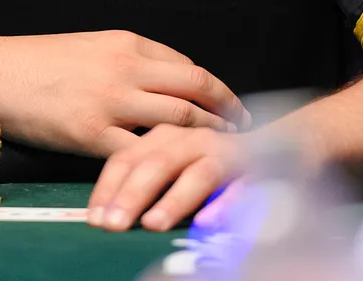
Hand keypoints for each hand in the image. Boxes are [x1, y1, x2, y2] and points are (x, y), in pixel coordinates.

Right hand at [0, 30, 247, 155]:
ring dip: (206, 136)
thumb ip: (123, 60)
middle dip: (224, 109)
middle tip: (241, 127)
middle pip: (194, 87)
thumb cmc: (35, 63)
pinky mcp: (93, 134)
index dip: (211, 87)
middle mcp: (125, 68)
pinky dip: (164, 163)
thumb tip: (157, 79)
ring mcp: (111, 102)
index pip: (185, 64)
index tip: (225, 103)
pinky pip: (142, 151)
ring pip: (179, 118)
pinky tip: (175, 173)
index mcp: (125, 43)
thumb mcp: (87, 46)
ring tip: (220, 150)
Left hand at [88, 124, 244, 231]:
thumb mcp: (170, 163)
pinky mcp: (252, 168)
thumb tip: (105, 215)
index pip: (127, 159)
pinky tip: (208, 222)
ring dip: (174, 200)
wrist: (268, 144)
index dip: (108, 188)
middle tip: (114, 225)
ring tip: (153, 224)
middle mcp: (189, 140)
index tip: (94, 218)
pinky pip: (239, 188)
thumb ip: (144, 181)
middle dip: (133, 196)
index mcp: (162, 138)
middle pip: (156, 164)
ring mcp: (221, 153)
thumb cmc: (206, 160)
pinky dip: (224, 205)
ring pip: (197, 175)